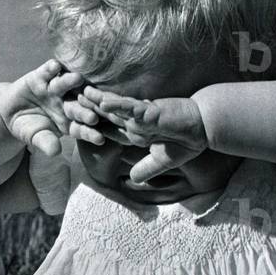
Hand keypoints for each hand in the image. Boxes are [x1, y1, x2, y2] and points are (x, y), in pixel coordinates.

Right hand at [0, 60, 88, 155]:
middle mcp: (66, 103)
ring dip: (70, 81)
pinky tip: (55, 65)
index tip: (99, 140)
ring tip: (77, 78)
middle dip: (84, 109)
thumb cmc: (28, 127)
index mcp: (69, 121)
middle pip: (77, 105)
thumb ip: (46, 143)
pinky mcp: (41, 77)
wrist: (10, 112)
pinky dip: (50, 68)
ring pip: (64, 85)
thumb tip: (55, 152)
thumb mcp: (35, 137)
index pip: (82, 128)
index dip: (90, 133)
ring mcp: (54, 89)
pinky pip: (46, 71)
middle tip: (93, 115)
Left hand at [82, 86, 207, 181]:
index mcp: (137, 133)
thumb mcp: (165, 160)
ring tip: (79, 94)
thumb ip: (148, 169)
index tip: (76, 124)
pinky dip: (116, 105)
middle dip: (88, 111)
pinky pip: (130, 107)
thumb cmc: (190, 139)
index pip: (110, 131)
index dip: (93, 128)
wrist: (207, 126)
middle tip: (68, 102)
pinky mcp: (151, 111)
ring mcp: (142, 116)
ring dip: (96, 102)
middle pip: (106, 117)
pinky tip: (102, 101)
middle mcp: (135, 123)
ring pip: (114, 109)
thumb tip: (133, 180)